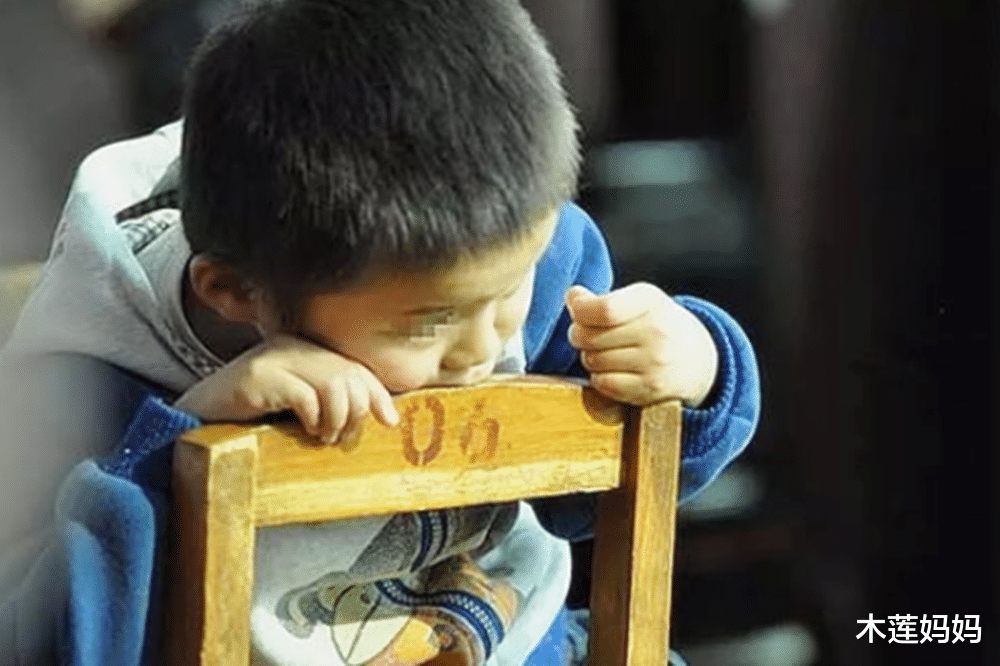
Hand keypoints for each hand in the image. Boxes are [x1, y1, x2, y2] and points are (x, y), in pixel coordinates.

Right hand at [174, 334, 398, 443]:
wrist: (193, 418)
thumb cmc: (247, 416)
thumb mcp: (295, 404)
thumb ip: (327, 401)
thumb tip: (369, 417)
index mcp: (305, 350)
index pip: (356, 367)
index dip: (378, 394)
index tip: (390, 421)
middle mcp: (292, 347)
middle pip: (350, 375)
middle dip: (357, 412)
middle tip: (342, 437)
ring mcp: (274, 358)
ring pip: (335, 384)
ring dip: (338, 419)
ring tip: (324, 436)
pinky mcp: (258, 376)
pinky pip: (306, 396)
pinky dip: (315, 418)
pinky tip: (307, 431)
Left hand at [565, 283, 718, 406]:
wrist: (699, 359)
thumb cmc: (659, 325)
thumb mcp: (640, 302)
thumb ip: (603, 300)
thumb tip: (573, 297)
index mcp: (650, 301)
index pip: (603, 309)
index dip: (580, 310)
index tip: (577, 310)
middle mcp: (656, 331)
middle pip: (590, 336)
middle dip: (580, 335)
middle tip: (590, 334)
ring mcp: (654, 362)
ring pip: (593, 361)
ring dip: (590, 357)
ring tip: (606, 352)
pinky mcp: (650, 389)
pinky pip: (603, 384)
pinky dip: (599, 378)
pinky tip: (613, 370)